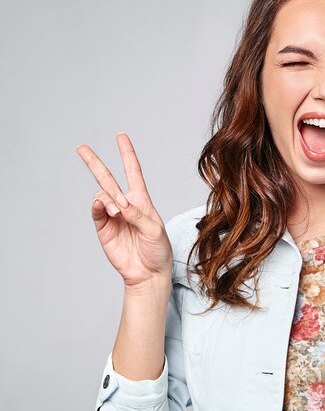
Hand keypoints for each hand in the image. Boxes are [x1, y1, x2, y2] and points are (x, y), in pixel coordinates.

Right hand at [76, 133, 172, 287]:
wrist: (148, 273)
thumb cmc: (157, 250)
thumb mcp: (154, 229)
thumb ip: (137, 214)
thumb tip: (118, 202)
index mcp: (141, 201)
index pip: (133, 172)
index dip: (127, 154)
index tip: (121, 136)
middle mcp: (125, 205)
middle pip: (107, 179)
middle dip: (94, 163)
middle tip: (81, 148)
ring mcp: (112, 216)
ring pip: (101, 195)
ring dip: (107, 197)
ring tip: (116, 210)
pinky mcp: (103, 229)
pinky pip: (96, 212)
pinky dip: (99, 206)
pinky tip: (106, 209)